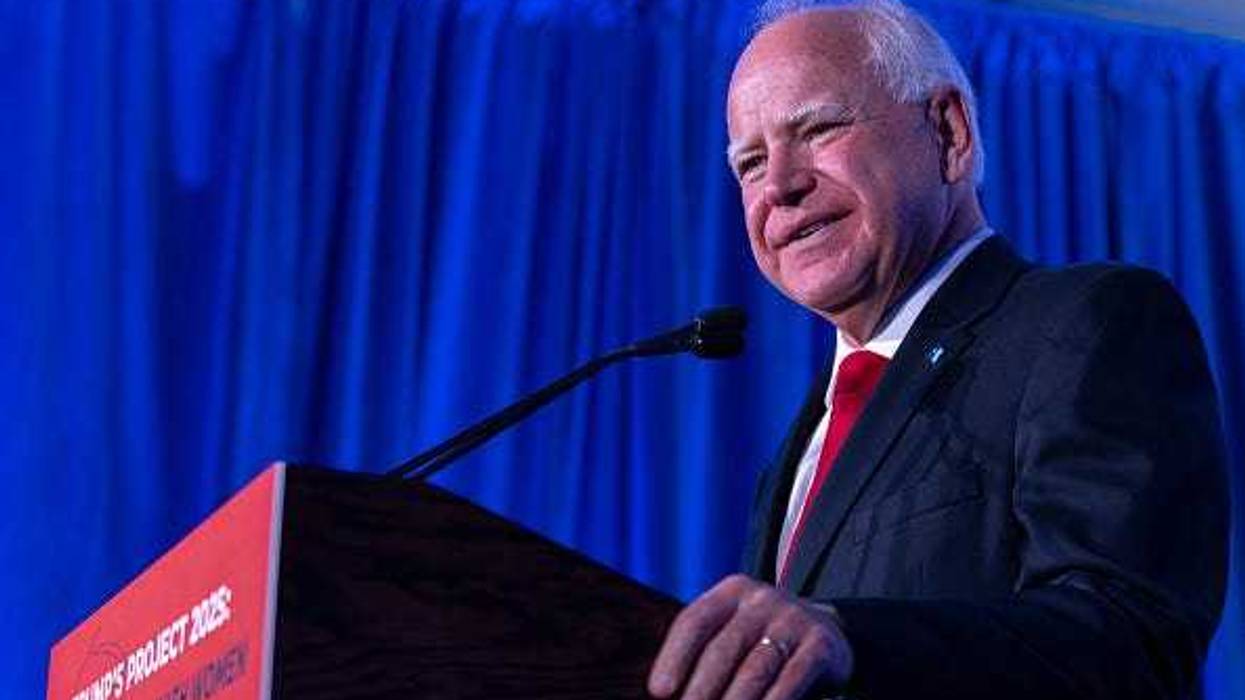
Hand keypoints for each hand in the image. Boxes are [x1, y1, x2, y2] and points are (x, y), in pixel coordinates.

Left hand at [647, 574, 852, 699]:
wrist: (829, 630)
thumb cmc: (761, 640)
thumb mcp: (735, 631)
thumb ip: (705, 653)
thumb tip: (667, 693)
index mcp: (731, 593)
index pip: (695, 622)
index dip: (674, 657)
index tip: (659, 691)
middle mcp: (761, 600)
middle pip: (723, 649)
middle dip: (700, 689)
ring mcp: (793, 620)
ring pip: (755, 669)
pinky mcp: (821, 646)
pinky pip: (791, 680)